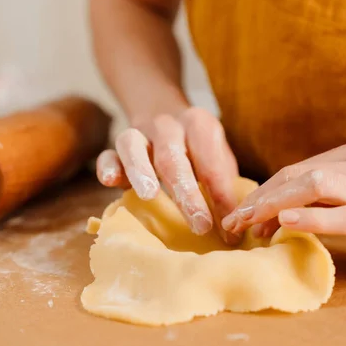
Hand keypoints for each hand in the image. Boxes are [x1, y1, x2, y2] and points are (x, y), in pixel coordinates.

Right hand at [96, 107, 239, 243]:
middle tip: (201, 225)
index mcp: (199, 125)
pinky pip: (108, 153)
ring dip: (141, 171)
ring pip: (133, 146)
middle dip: (187, 194)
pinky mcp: (116, 146)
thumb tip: (238, 226)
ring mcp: (139, 132)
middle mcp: (168, 125)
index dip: (222, 198)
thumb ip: (225, 184)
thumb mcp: (217, 158)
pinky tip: (109, 182)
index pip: (211, 163)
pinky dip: (107, 166)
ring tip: (148, 195)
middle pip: (173, 157)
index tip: (231, 231)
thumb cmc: (197, 149)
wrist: (164, 114)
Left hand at [222, 139, 345, 268]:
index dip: (265, 192)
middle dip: (257, 200)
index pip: (297, 170)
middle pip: (295, 176)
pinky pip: (341, 214)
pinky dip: (309, 217)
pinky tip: (284, 224)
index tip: (245, 213)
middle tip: (233, 223)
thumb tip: (307, 203)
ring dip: (271, 207)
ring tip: (246, 228)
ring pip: (311, 188)